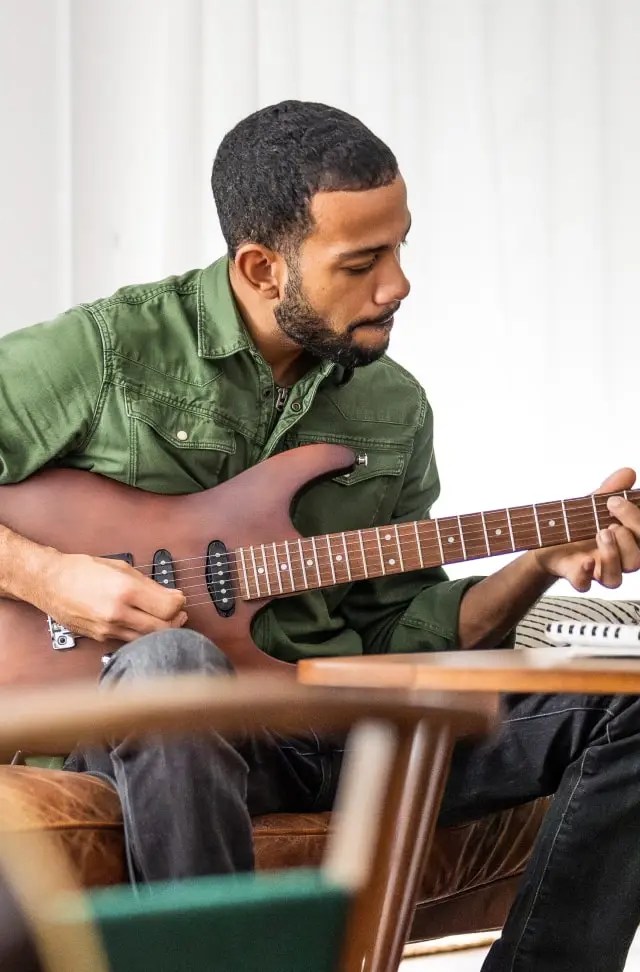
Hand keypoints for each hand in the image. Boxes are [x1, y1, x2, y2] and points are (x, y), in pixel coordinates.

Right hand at [35, 552, 186, 642]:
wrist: (49, 582)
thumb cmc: (81, 570)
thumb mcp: (121, 567)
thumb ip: (149, 584)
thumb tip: (170, 595)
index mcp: (125, 591)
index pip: (168, 607)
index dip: (179, 603)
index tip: (179, 598)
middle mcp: (117, 614)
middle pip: (162, 628)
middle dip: (175, 620)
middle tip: (178, 613)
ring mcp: (108, 629)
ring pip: (147, 638)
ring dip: (160, 630)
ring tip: (163, 618)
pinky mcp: (100, 637)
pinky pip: (129, 640)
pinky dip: (141, 633)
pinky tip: (142, 623)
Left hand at [532, 468, 639, 591]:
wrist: (544, 536)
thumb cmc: (576, 522)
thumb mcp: (592, 502)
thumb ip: (611, 490)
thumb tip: (628, 472)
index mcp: (626, 541)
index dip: (636, 520)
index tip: (614, 502)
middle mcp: (616, 560)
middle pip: (637, 561)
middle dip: (627, 539)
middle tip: (609, 524)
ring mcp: (596, 571)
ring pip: (616, 579)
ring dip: (612, 555)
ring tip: (600, 534)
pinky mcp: (576, 577)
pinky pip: (584, 584)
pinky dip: (586, 573)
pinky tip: (585, 560)